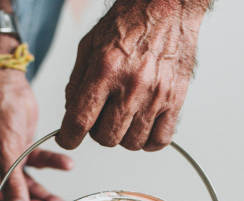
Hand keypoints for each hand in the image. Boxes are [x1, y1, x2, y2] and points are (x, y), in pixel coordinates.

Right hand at [0, 37, 72, 200]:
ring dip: (43, 195)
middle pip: (9, 200)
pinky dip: (52, 165)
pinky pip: (37, 164)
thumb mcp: (5, 152)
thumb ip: (13, 184)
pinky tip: (68, 165)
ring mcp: (5, 161)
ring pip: (25, 187)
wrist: (4, 80)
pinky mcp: (20, 150)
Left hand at [57, 0, 207, 151]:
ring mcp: (156, 95)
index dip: (69, 137)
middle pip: (106, 137)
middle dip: (97, 133)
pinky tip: (142, 127)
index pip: (80, 120)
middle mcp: (132, 85)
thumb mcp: (91, 43)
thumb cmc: (131, 21)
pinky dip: (148, 141)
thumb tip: (71, 111)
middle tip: (101, 118)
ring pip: (131, 143)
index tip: (68, 139)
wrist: (168, 6)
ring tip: (123, 119)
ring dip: (122, 137)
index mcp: (106, 69)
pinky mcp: (175, 100)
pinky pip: (160, 140)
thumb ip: (77, 80)